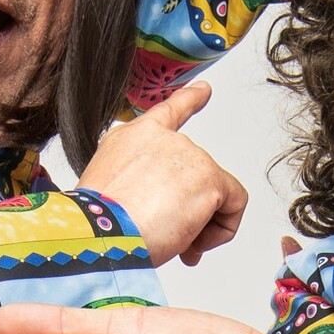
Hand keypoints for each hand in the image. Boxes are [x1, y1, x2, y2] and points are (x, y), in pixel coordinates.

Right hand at [77, 81, 247, 265]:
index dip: (190, 99)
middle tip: (168, 238)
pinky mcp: (209, 177)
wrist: (100, 233)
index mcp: (134, 137)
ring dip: (200, 225)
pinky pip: (235, 203)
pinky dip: (222, 229)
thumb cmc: (98, 224)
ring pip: (214, 192)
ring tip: (174, 243)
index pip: (169, 110)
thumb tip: (165, 213)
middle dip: (187, 210)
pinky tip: (195, 242)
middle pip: (194, 174)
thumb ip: (142, 189)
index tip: (205, 90)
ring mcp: (189, 155)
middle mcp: (163, 139)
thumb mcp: (111, 193)